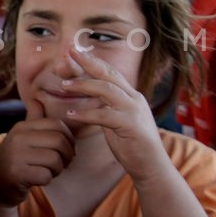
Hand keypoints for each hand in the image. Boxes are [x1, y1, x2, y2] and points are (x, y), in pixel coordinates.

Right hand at [0, 100, 74, 207]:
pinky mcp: (17, 173)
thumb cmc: (17, 160)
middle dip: (68, 155)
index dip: (70, 138)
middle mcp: (18, 137)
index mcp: (22, 127)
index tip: (68, 149)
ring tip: (49, 171)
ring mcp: (16, 155)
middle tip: (64, 163)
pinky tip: (38, 179)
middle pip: (59, 141)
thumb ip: (33, 118)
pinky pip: (46, 175)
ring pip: (55, 159)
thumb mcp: (22, 136)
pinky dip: (47, 180)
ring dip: (57, 169)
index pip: (57, 124)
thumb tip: (37, 98)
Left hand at [61, 45, 164, 179]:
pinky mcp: (130, 125)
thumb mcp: (118, 120)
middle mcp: (134, 98)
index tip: (76, 50)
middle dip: (88, 61)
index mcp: (131, 96)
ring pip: (106, 90)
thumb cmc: (132, 144)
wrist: (151, 166)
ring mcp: (133, 110)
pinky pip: (104, 115)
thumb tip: (91, 97)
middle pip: (108, 74)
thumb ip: (107, 106)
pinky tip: (71, 114)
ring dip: (83, 86)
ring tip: (64, 85)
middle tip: (69, 52)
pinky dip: (86, 113)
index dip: (93, 60)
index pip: (110, 72)